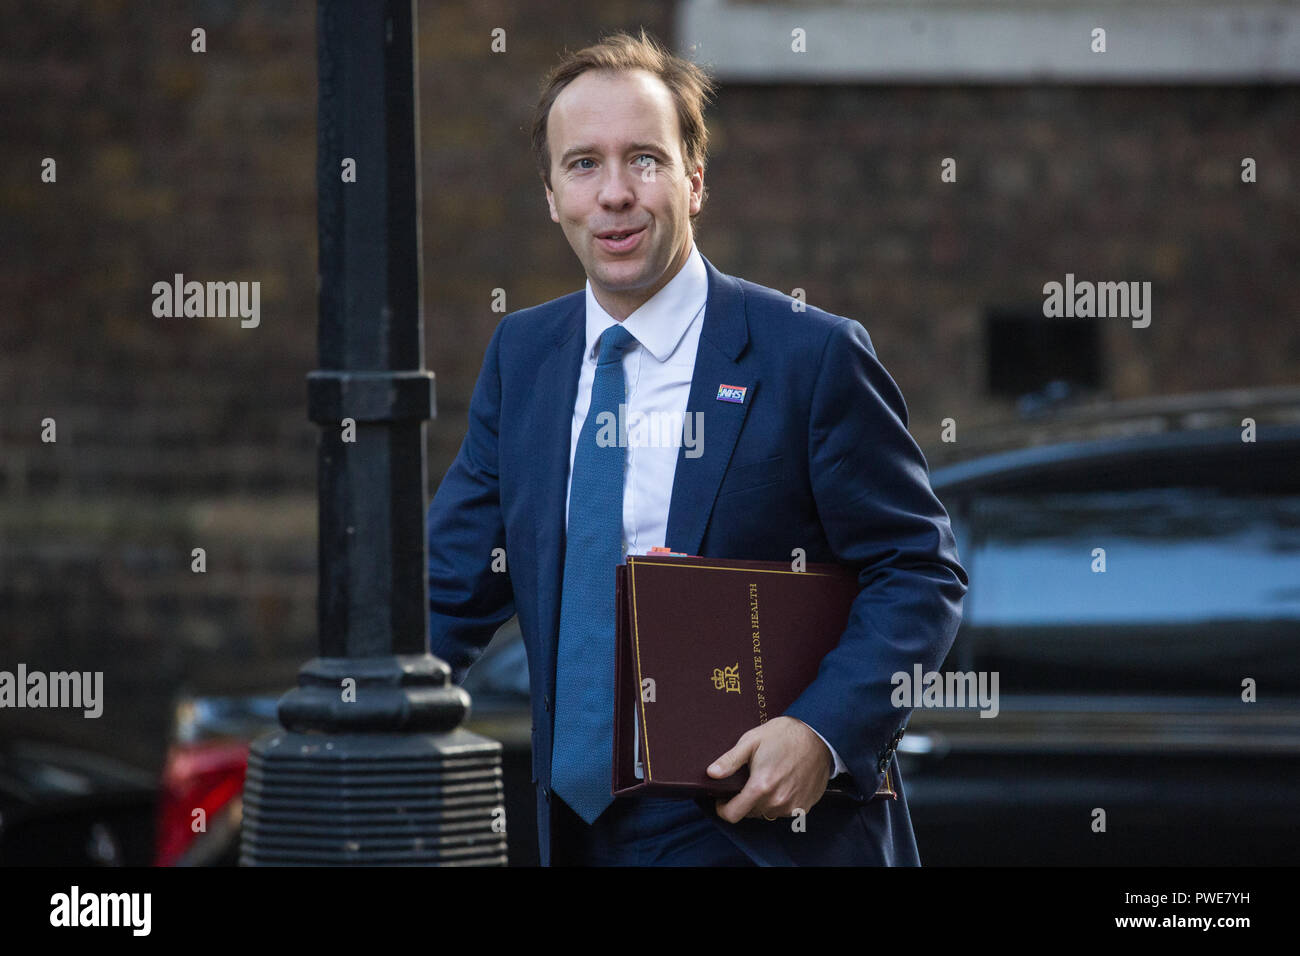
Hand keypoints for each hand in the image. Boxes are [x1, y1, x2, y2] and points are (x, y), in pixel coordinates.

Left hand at [707, 716, 832, 822]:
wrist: (819, 736)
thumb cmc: (785, 735)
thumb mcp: (752, 740)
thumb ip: (730, 760)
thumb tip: (711, 773)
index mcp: (761, 786)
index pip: (733, 814)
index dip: (723, 808)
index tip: (722, 799)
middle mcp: (777, 801)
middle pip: (749, 814)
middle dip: (743, 802)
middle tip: (747, 781)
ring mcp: (792, 806)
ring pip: (766, 814)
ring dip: (761, 803)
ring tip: (766, 780)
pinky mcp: (804, 807)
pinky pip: (783, 812)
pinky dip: (778, 802)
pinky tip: (782, 784)